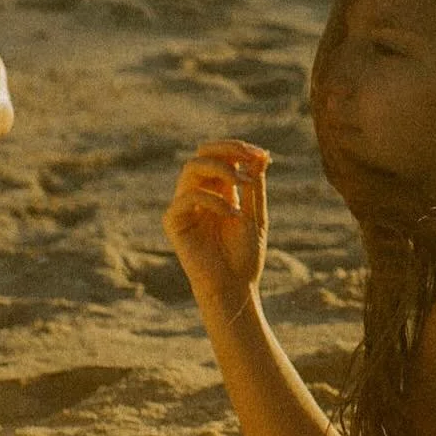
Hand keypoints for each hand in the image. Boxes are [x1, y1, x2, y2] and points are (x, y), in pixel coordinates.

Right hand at [163, 139, 270, 308]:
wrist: (234, 287)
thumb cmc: (245, 254)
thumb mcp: (256, 213)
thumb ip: (255, 184)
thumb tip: (261, 154)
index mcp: (218, 190)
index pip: (220, 155)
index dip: (238, 148)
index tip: (260, 154)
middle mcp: (198, 193)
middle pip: (202, 154)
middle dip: (227, 150)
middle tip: (248, 157)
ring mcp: (184, 206)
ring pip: (191, 168)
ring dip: (221, 169)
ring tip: (242, 184)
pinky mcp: (174, 222)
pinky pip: (187, 197)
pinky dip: (213, 200)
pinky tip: (233, 214)